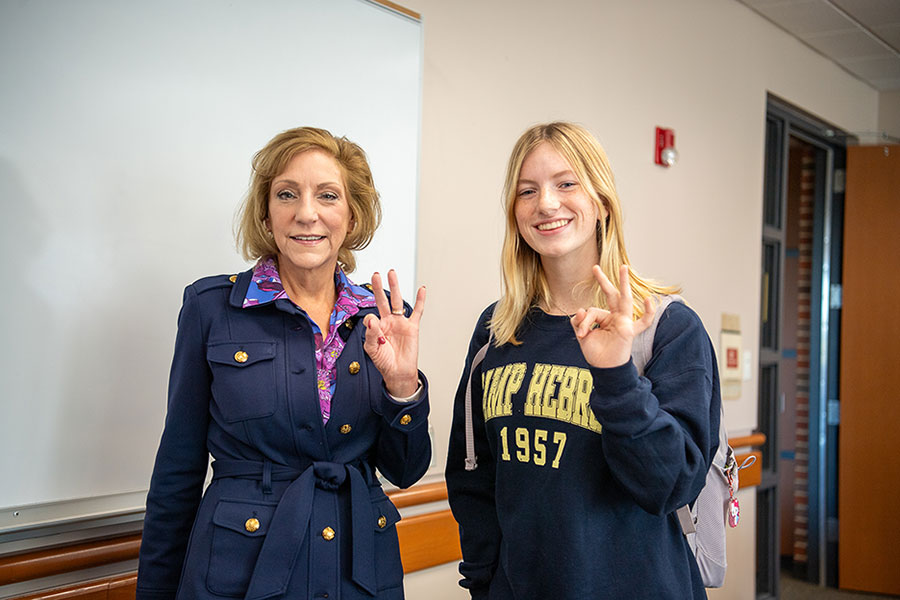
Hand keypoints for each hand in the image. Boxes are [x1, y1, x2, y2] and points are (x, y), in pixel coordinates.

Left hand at [363, 269, 425, 397]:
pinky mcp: (412, 327)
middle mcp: (388, 322)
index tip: (374, 328)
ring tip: (391, 273)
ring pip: (397, 301)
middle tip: (375, 275)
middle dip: (379, 287)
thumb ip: (371, 334)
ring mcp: (400, 323)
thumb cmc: (384, 362)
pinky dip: (420, 300)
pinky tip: (421, 289)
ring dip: (395, 287)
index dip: (371, 321)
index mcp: (377, 327)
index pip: (371, 316)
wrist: (398, 372)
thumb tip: (372, 319)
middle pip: (383, 300)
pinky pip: (417, 311)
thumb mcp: (372, 349)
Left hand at [569, 264, 654, 368]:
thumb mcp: (582, 335)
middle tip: (595, 267)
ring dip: (623, 283)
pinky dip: (648, 313)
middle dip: (603, 280)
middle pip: (611, 295)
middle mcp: (616, 317)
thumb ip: (579, 322)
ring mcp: (624, 322)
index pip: (592, 311)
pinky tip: (650, 300)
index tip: (580, 332)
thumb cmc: (596, 353)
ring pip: (625, 299)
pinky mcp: (629, 331)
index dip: (584, 320)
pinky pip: (643, 322)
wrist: (604, 369)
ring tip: (623, 267)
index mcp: (605, 317)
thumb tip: (580, 309)